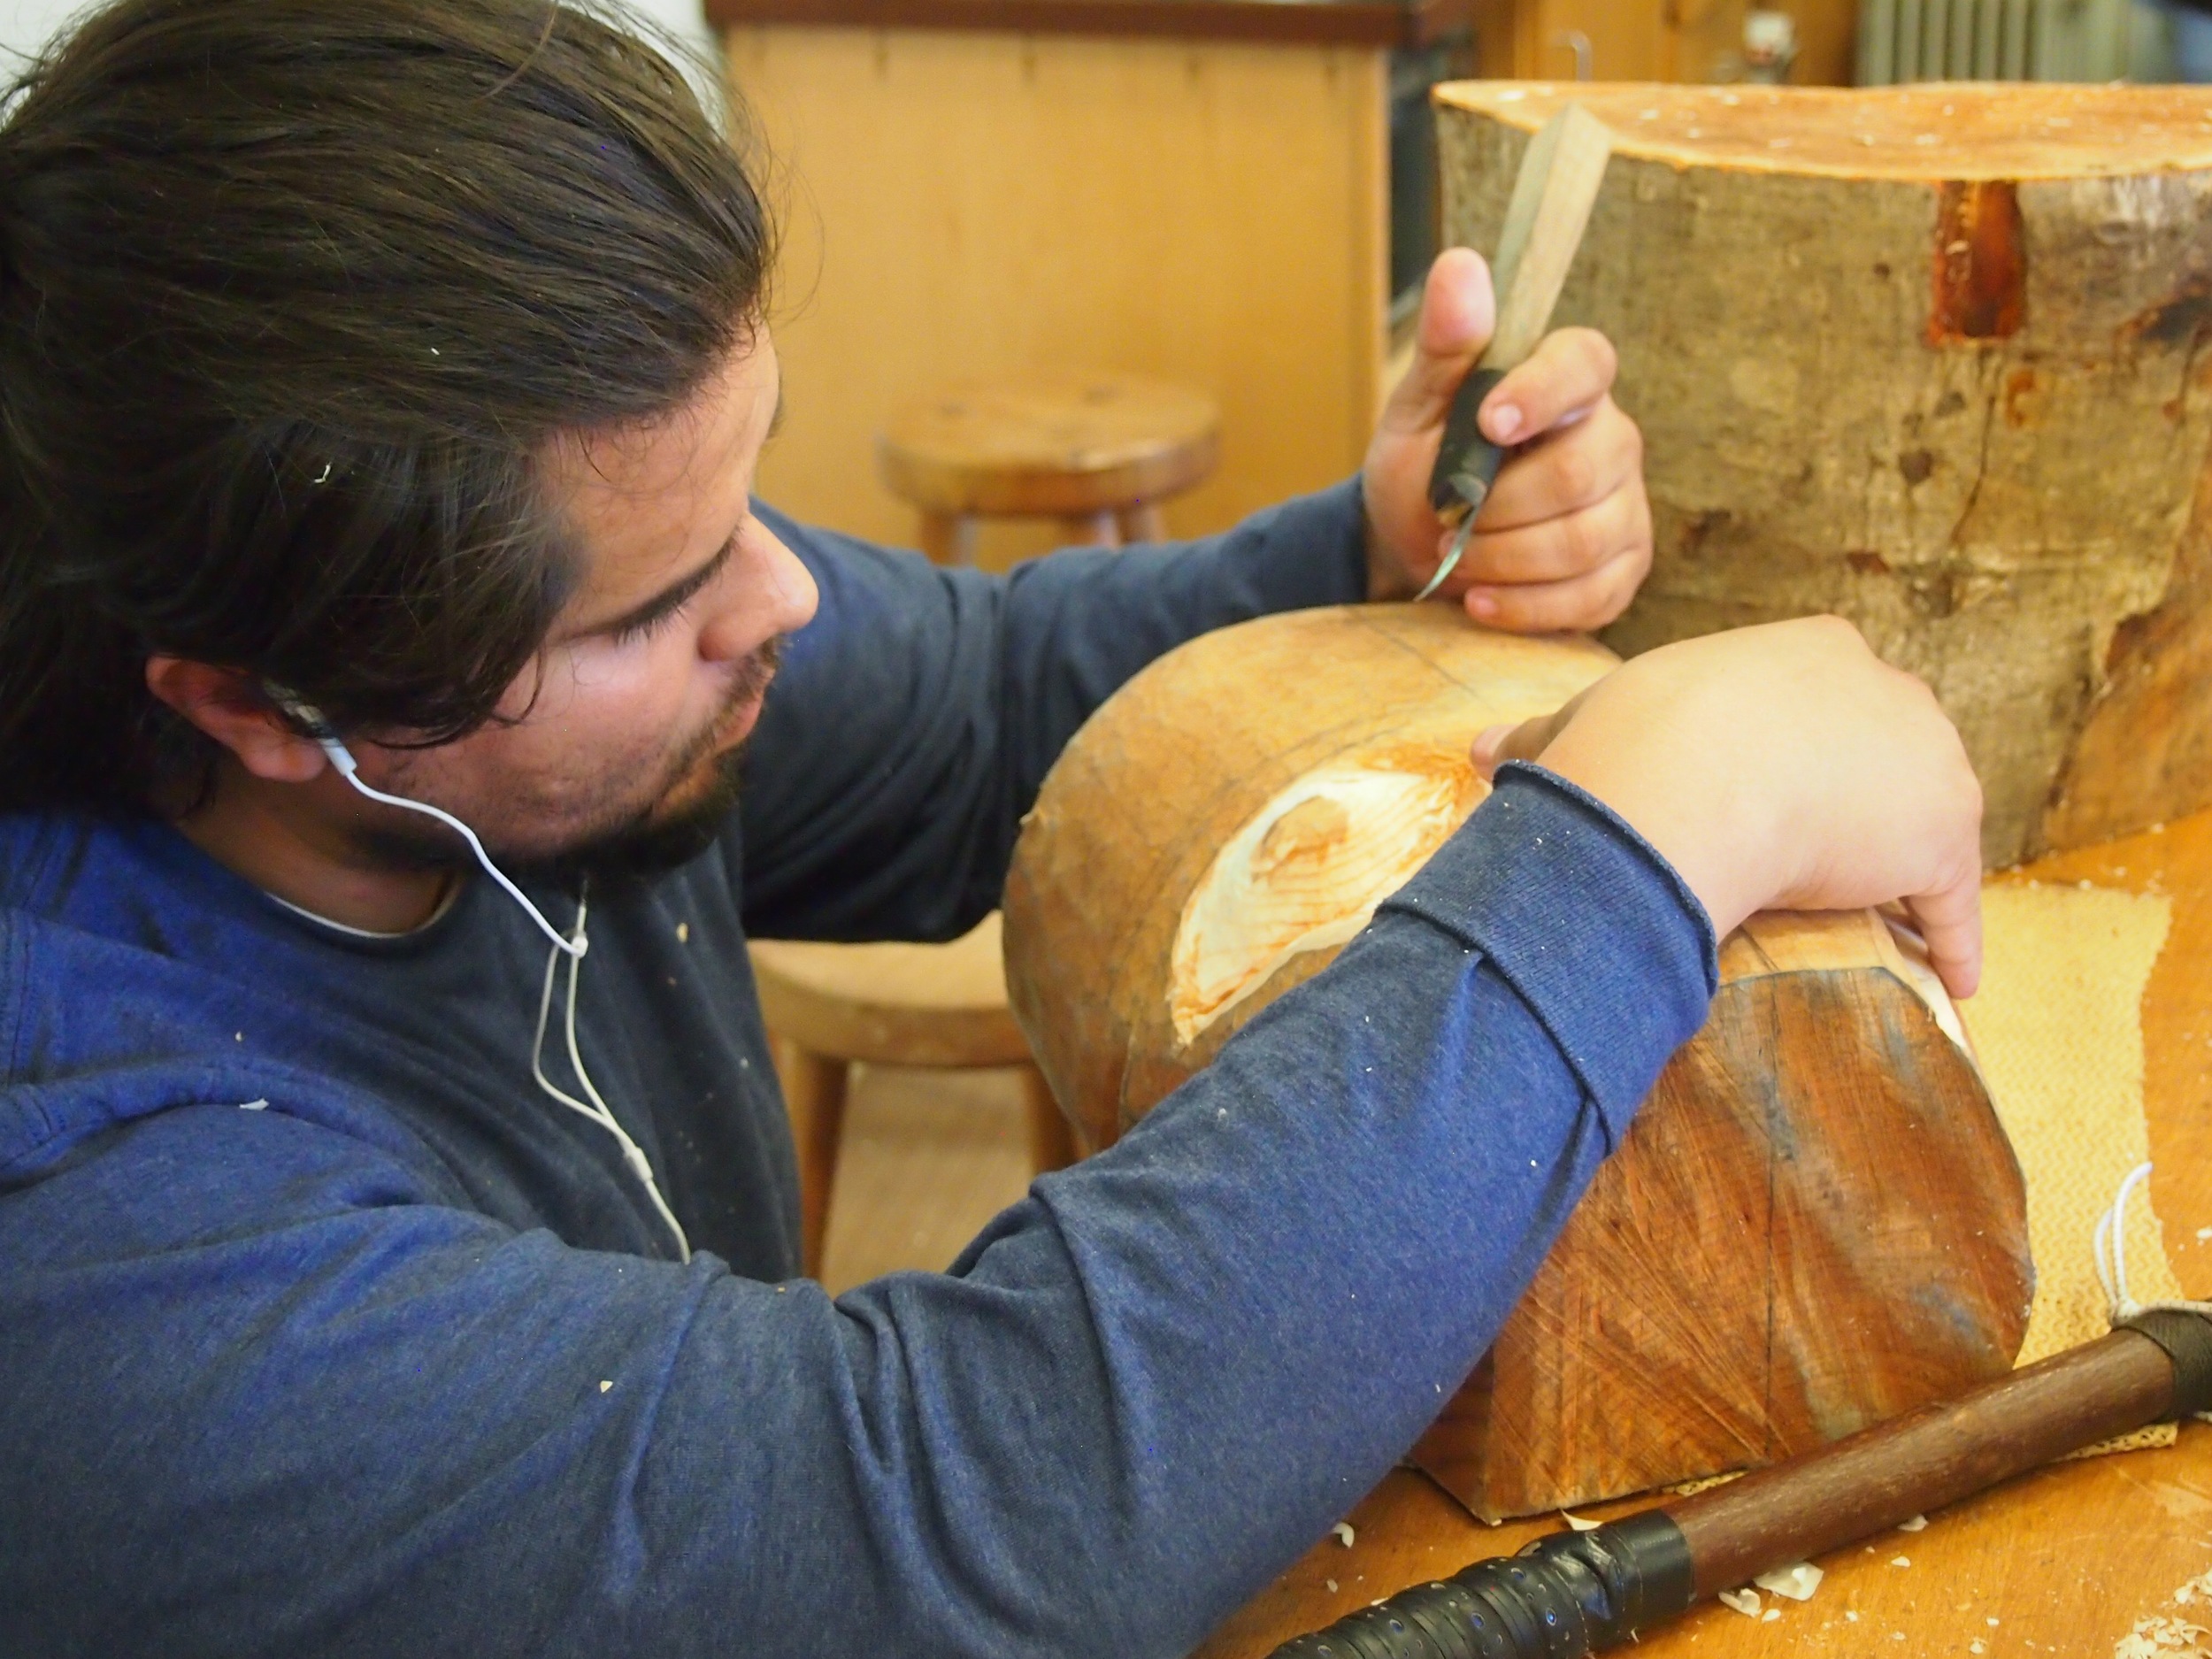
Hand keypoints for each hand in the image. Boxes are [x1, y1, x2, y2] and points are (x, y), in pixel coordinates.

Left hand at [1363, 248, 1651, 632]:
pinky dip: (1523, 607)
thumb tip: (1461, 265)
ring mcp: (1626, 509)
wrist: (1419, 550)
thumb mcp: (1418, 409)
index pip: (1587, 363)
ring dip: (1502, 561)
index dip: (1542, 392)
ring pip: (1582, 540)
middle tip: (1446, 521)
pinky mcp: (1624, 572)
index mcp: (1568, 383)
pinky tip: (1479, 602)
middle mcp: (1613, 440)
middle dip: (1498, 509)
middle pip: (1579, 472)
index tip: (1487, 423)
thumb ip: (1445, 347)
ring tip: (1457, 559)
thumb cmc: (1425, 469)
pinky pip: (1590, 596)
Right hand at [1470, 617, 1985, 996]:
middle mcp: (1887, 688)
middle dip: (1878, 794)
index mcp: (1812, 649)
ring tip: (1900, 920)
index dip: (1810, 746)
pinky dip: (1951, 938)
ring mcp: (1927, 760)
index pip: (1828, 699)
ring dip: (1917, 868)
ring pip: (1931, 818)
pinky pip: (1952, 899)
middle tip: (1843, 851)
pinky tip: (1955, 979)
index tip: (1788, 788)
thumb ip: (1551, 735)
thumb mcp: (1594, 719)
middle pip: (1898, 747)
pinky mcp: (1940, 837)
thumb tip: (1484, 753)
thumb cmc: (1635, 735)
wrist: (1689, 774)